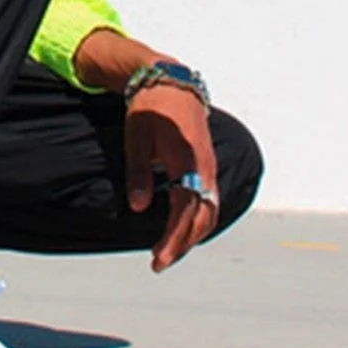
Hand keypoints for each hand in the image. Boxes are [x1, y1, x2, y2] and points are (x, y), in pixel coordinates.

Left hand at [124, 83, 218, 271]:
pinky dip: (198, 220)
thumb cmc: (150, 109)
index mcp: (186, 162)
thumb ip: (138, 173)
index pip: (185, 211)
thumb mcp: (137, 139)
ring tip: (169, 251)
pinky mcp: (208, 166)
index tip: (158, 259)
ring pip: (209, 211)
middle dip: (182, 244)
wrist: (173, 83)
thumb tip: (138, 207)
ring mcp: (210, 167)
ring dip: (191, 235)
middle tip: (159, 263)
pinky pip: (209, 200)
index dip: (173, 238)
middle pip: (201, 217)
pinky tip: (183, 230)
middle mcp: (204, 168)